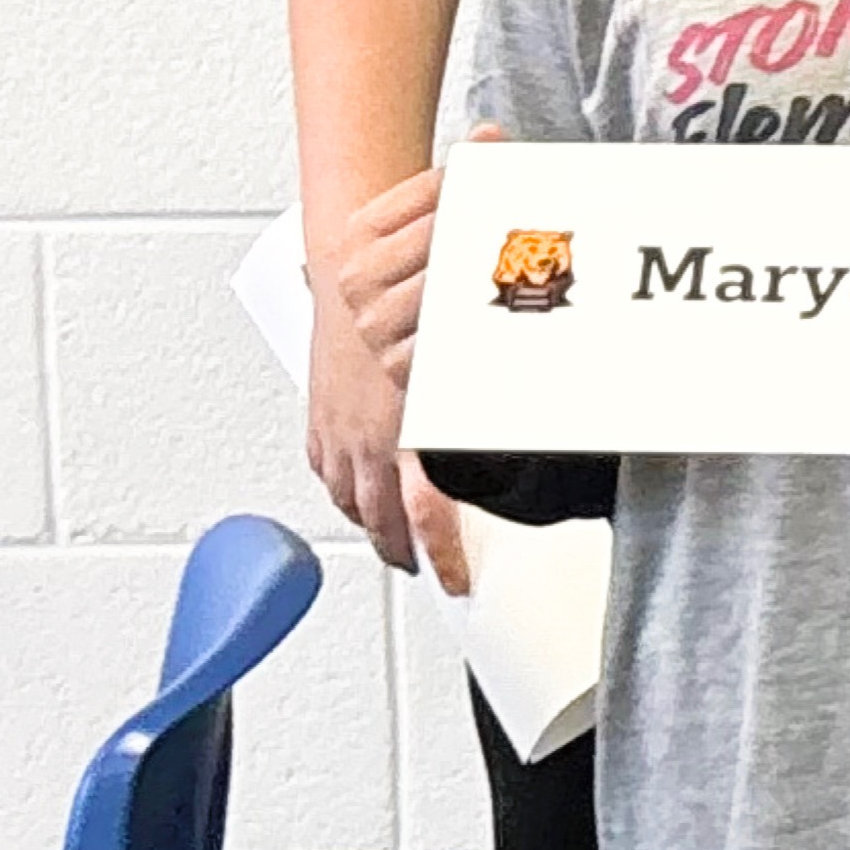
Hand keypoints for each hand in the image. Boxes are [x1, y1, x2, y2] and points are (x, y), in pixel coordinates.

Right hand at [307, 165, 449, 576]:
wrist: (350, 271)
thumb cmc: (407, 305)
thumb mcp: (459, 367)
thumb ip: (488, 408)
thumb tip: (531, 433)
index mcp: (402, 431)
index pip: (424, 513)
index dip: (441, 553)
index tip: (453, 578)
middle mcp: (363, 436)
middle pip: (380, 519)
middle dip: (402, 551)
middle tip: (426, 570)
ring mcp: (335, 428)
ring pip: (349, 499)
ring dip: (371, 527)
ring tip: (393, 545)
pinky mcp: (318, 415)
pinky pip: (325, 469)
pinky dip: (343, 491)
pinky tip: (355, 496)